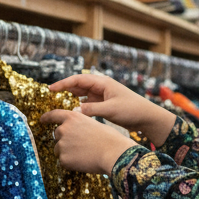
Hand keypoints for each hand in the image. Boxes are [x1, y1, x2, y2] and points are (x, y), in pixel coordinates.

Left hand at [39, 109, 137, 174]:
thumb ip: (81, 127)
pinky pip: (64, 162)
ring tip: (86, 155)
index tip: (41, 120)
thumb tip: (76, 136)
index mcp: (73, 118)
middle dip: (66, 141)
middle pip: (58, 136)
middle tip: (82, 147)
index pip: (54, 115)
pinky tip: (85, 162)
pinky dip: (73, 163)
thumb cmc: (111, 139)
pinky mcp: (63, 159)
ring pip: (60, 150)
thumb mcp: (95, 125)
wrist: (114, 153)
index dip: (47, 117)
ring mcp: (61, 145)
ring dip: (69, 153)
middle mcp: (63, 129)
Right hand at [48, 74, 176, 146]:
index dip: (63, 83)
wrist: (148, 118)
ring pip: (83, 96)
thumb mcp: (110, 110)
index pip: (79, 79)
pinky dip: (80, 108)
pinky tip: (73, 114)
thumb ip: (91, 110)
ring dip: (72, 99)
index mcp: (103, 83)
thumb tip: (73, 112)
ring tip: (58, 106)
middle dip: (65, 91)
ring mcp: (104, 96)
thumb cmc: (132, 110)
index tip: (50, 89)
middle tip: (51, 98)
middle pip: (79, 86)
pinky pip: (89, 104)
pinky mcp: (105, 105)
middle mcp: (102, 87)